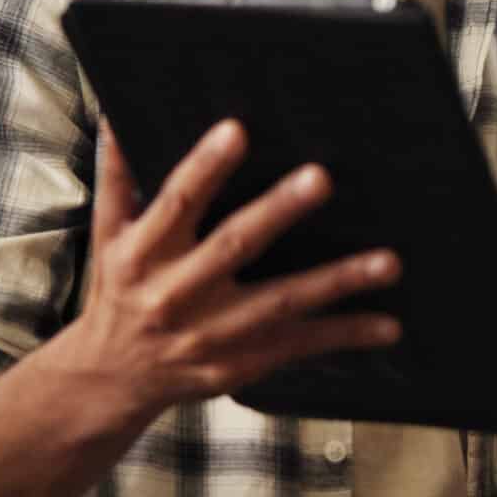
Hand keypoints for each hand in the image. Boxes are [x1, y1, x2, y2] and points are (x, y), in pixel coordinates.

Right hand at [50, 118, 402, 420]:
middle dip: (278, 211)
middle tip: (322, 177)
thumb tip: (117, 113)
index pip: (176, 203)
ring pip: (281, 302)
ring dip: (337, 281)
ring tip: (388, 262)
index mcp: (142, 255)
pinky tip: (388, 324)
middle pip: (234, 246)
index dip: (205, 167)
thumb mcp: (108, 237)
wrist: (108, 382)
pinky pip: (298, 346)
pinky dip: (344, 334)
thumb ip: (118, 179)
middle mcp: (176, 294)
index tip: (236, 130)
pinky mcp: (240, 364)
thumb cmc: (116, 295)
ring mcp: (212, 334)